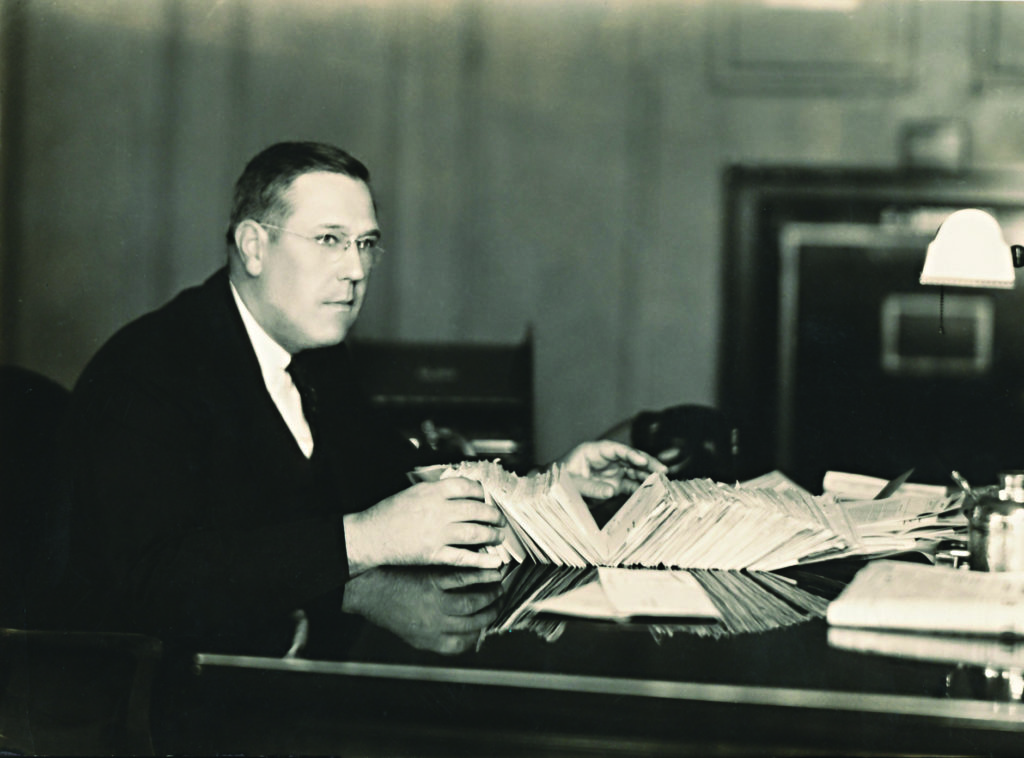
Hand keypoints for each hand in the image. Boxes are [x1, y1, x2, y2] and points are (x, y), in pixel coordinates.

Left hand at [342, 566, 504, 654]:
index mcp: (431, 641)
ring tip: (499, 586)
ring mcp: (435, 602)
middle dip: (492, 611)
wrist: (368, 590)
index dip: (481, 632)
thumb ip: (437, 637)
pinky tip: (489, 570)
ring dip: (491, 593)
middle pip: (475, 621)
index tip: (489, 623)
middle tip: (501, 601)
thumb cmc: (389, 610)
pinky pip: (463, 579)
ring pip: (473, 600)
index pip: (465, 642)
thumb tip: (466, 635)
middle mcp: (436, 625)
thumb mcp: (411, 634)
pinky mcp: (433, 580)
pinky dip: (480, 575)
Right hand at [344, 478, 505, 574]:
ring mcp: (437, 533)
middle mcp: (438, 510)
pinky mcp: (433, 554)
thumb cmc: (387, 512)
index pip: (466, 486)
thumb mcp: (412, 491)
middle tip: (500, 519)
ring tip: (499, 536)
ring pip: (474, 533)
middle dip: (493, 515)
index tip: (485, 497)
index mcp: (431, 491)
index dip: (480, 492)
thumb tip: (461, 492)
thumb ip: (436, 491)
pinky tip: (494, 561)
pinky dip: (481, 560)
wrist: (370, 535)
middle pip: (475, 509)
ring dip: (491, 535)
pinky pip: (463, 557)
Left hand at [559, 440, 666, 498]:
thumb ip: (590, 487)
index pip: (615, 449)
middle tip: (662, 470)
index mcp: (593, 452)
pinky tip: (651, 492)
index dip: (630, 453)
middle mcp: (606, 460)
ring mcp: (612, 471)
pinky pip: (630, 484)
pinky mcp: (615, 484)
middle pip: (629, 458)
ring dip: (647, 475)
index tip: (641, 460)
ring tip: (662, 481)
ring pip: (633, 470)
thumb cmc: (560, 482)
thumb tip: (610, 491)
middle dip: (646, 463)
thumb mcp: (572, 484)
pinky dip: (640, 488)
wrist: (556, 491)